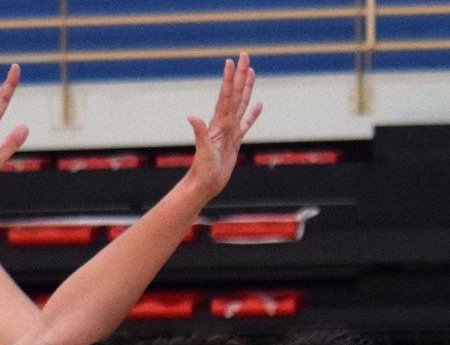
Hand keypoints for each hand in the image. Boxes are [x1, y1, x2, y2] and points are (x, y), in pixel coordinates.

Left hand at [185, 54, 261, 198]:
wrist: (205, 184)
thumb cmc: (203, 169)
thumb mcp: (203, 150)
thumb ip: (199, 132)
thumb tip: (191, 116)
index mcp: (219, 122)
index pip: (226, 96)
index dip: (229, 79)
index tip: (231, 61)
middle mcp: (225, 123)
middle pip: (235, 93)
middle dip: (240, 74)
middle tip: (244, 55)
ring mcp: (230, 131)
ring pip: (241, 104)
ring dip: (246, 88)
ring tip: (251, 71)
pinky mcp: (235, 141)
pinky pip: (246, 123)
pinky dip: (253, 113)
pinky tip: (258, 104)